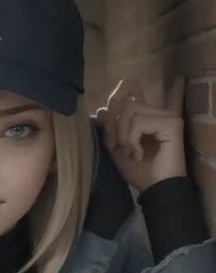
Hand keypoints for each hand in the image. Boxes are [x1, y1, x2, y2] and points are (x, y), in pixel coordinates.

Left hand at [96, 77, 186, 192]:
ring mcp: (166, 116)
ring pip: (130, 110)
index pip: (136, 91)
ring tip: (129, 151)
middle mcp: (157, 112)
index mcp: (145, 117)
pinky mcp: (171, 123)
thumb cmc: (137, 171)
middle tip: (116, 147)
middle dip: (113, 126)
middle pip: (125, 102)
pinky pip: (138, 122)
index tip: (125, 83)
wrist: (153, 188)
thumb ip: (110, 129)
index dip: (126, 86)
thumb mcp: (115, 148)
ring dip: (122, 134)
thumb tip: (102, 109)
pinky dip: (132, 139)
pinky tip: (139, 154)